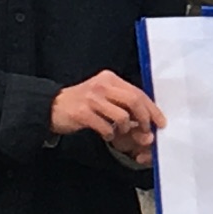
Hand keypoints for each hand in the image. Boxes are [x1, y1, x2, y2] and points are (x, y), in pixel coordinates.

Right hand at [49, 70, 164, 149]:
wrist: (52, 107)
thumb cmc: (82, 103)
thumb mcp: (103, 95)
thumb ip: (123, 103)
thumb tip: (147, 120)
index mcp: (110, 79)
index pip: (138, 92)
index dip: (152, 109)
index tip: (160, 122)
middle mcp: (102, 85)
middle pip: (134, 101)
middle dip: (145, 119)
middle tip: (146, 131)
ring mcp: (92, 99)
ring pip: (122, 116)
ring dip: (125, 129)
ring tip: (120, 132)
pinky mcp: (83, 113)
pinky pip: (106, 127)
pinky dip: (110, 134)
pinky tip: (107, 134)